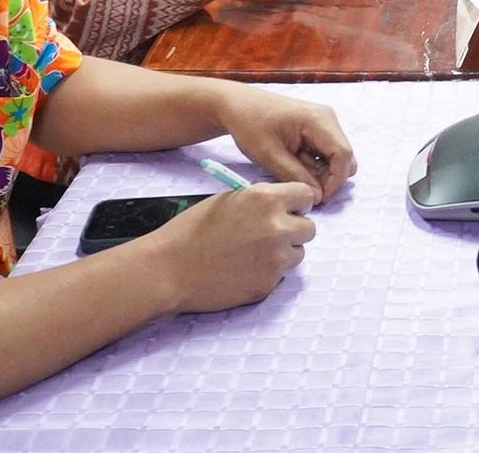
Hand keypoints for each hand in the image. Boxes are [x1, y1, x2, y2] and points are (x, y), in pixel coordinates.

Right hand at [148, 182, 317, 313]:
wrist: (169, 269)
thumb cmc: (191, 231)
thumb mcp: (228, 200)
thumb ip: (260, 200)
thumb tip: (282, 205)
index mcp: (266, 199)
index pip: (306, 195)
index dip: (298, 203)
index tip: (290, 209)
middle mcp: (277, 227)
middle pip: (309, 228)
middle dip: (294, 230)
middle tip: (271, 235)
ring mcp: (275, 259)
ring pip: (298, 254)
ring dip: (283, 253)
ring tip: (252, 254)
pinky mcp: (269, 284)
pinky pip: (281, 275)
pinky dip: (267, 272)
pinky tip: (242, 270)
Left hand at [217, 81, 358, 201]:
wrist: (238, 105)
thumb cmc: (249, 125)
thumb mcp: (268, 155)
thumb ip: (295, 176)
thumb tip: (318, 196)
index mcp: (318, 119)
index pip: (343, 154)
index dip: (335, 180)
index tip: (317, 198)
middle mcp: (328, 118)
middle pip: (345, 157)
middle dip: (329, 178)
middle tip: (302, 187)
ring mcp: (325, 122)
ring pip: (337, 158)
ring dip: (320, 172)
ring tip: (292, 171)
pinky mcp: (318, 129)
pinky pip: (327, 154)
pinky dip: (315, 165)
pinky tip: (294, 163)